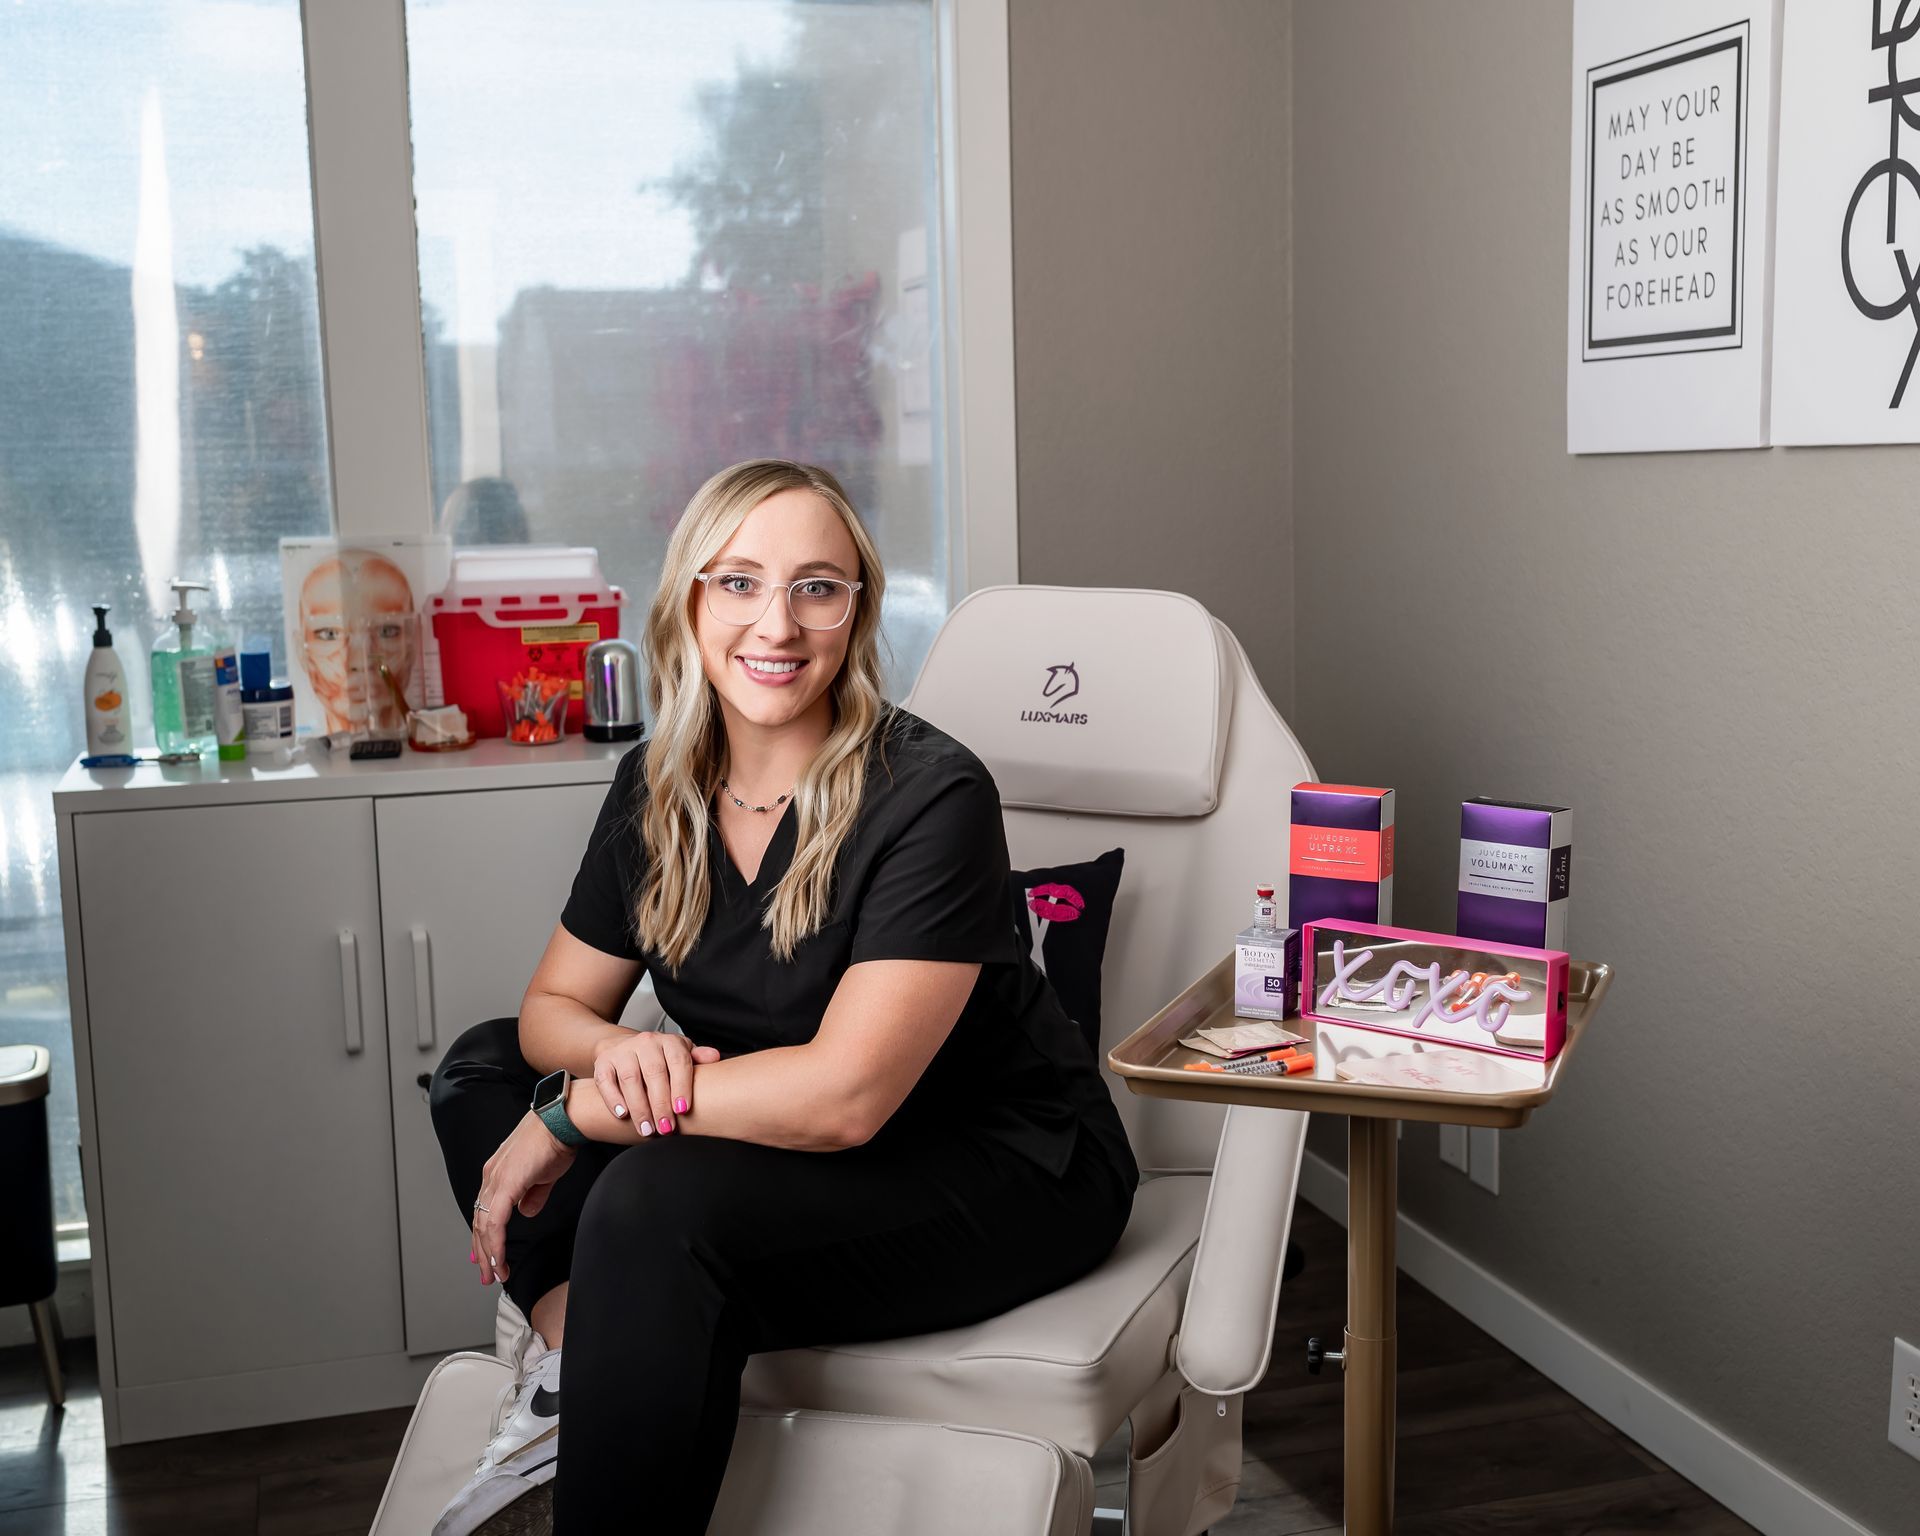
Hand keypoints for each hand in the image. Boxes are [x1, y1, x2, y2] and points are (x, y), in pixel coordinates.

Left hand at [470, 1112, 577, 1286]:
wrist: (561, 1121)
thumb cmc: (556, 1139)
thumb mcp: (543, 1174)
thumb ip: (533, 1195)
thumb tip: (527, 1211)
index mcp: (498, 1172)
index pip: (484, 1210)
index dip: (483, 1235)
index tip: (484, 1255)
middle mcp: (491, 1176)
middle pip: (479, 1221)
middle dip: (483, 1252)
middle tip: (488, 1274)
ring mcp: (495, 1180)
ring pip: (484, 1226)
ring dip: (489, 1254)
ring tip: (495, 1273)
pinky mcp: (505, 1185)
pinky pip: (495, 1223)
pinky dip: (496, 1244)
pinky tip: (500, 1260)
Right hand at [591, 1028, 719, 1136]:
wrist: (624, 1047)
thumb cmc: (659, 1058)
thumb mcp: (680, 1055)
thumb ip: (697, 1058)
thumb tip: (714, 1057)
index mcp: (669, 1042)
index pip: (678, 1061)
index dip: (681, 1086)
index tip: (683, 1109)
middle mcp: (646, 1043)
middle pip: (654, 1073)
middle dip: (660, 1104)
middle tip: (666, 1128)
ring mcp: (623, 1051)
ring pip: (630, 1079)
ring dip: (639, 1107)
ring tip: (647, 1129)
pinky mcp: (603, 1062)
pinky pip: (606, 1081)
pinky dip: (614, 1099)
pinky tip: (623, 1115)